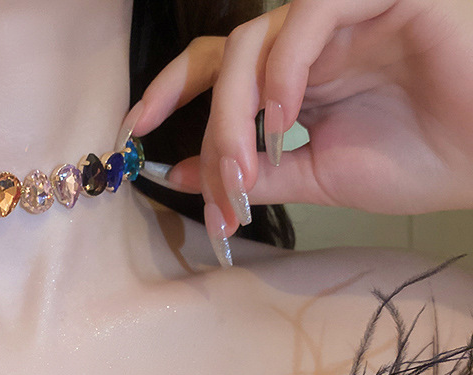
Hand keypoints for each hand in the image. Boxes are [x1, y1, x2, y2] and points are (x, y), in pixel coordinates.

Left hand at [123, 0, 472, 262]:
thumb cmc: (418, 162)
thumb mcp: (316, 177)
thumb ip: (254, 171)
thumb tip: (182, 171)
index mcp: (294, 80)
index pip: (218, 69)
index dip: (170, 91)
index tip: (135, 131)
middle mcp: (310, 44)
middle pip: (225, 56)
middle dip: (202, 119)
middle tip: (211, 180)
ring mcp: (343, 18)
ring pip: (256, 39)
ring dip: (236, 111)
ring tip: (248, 165)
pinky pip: (310, 16)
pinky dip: (285, 70)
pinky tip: (285, 120)